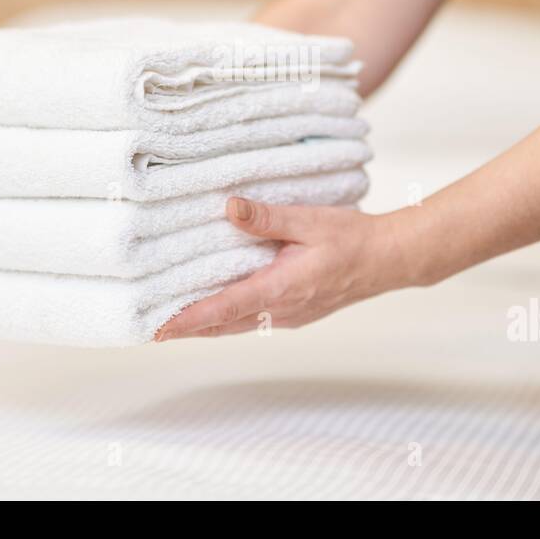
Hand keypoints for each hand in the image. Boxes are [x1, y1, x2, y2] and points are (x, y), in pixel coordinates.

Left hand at [155, 196, 418, 340]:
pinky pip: (253, 320)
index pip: (224, 309)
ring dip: (206, 325)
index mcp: (281, 288)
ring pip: (237, 325)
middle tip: (150, 329)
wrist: (389, 259)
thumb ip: (266, 218)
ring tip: (173, 321)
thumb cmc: (353, 239)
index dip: (189, 320)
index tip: (159, 329)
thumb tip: (229, 208)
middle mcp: (282, 310)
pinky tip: (216, 308)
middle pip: (223, 325)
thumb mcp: (309, 220)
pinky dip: (228, 318)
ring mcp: (290, 315)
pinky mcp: (296, 311)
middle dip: (187, 329)